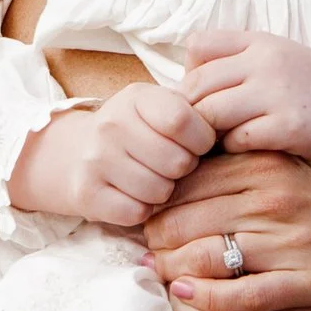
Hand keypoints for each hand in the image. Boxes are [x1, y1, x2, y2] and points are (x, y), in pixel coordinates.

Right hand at [8, 83, 214, 225]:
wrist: (75, 153)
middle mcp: (110, 125)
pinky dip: (142, 210)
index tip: (197, 143)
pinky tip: (135, 194)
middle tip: (173, 165)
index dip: (201, 139)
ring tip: (153, 177)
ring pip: (159, 190)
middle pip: (177, 161)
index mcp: (137, 97)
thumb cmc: (138, 131)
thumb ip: (195, 111)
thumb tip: (235, 125)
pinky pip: (135, 213)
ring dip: (165, 191)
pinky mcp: (85, 193)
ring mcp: (94, 159)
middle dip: (184, 168)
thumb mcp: (161, 107)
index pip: (184, 122)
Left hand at [146, 152, 310, 310]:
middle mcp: (276, 201)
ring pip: (207, 258)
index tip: (148, 215)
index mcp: (270, 167)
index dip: (157, 201)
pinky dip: (208, 298)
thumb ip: (246, 166)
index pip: (187, 183)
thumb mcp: (296, 161)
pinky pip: (245, 295)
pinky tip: (187, 295)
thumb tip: (186, 173)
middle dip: (155, 238)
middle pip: (186, 221)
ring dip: (172, 268)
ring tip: (158, 273)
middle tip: (145, 248)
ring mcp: (294, 243)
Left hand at [180, 30, 310, 168]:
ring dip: (209, 137)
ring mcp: (278, 92)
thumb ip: (241, 67)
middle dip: (192, 116)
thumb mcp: (283, 62)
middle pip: (195, 85)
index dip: (192, 76)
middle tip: (205, 137)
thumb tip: (189, 95)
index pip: (198, 48)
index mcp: (262, 42)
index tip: (207, 100)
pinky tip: (251, 153)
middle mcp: (266, 61)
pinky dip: (235, 151)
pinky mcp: (291, 126)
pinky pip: (237, 139)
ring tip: (224, 148)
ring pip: (209, 114)